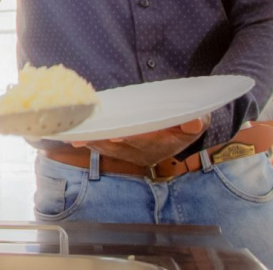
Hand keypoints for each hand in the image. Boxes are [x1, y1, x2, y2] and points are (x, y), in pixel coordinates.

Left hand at [70, 116, 209, 166]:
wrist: (176, 126)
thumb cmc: (186, 119)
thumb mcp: (197, 119)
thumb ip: (196, 121)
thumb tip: (196, 121)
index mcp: (165, 145)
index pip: (147, 142)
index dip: (133, 139)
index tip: (118, 135)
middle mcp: (145, 153)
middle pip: (122, 147)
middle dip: (105, 141)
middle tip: (89, 135)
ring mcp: (130, 153)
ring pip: (109, 148)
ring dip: (93, 142)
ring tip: (77, 136)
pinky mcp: (118, 149)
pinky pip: (101, 146)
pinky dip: (89, 141)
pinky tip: (74, 138)